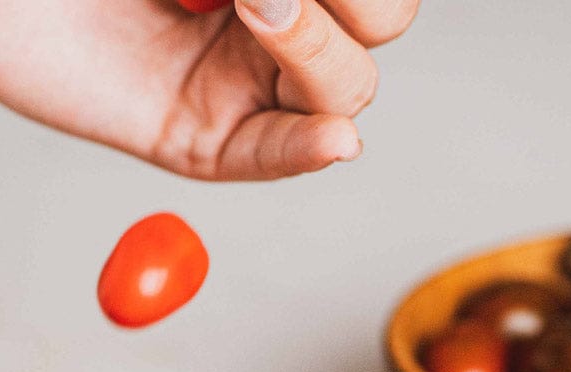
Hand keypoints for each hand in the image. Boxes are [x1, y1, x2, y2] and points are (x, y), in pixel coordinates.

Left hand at [0, 0, 419, 180]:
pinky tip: (332, 141)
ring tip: (253, 1)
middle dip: (352, 0)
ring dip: (319, 46)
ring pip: (342, 95)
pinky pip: (265, 156)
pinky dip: (303, 150)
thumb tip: (289, 0)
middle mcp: (273, 25)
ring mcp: (236, 83)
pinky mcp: (192, 139)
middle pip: (378, 31)